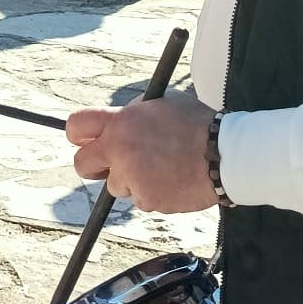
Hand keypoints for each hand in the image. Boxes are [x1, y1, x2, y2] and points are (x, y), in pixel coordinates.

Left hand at [65, 92, 217, 211]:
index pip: (76, 126)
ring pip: (116, 185)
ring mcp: (132, 178)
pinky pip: (142, 199)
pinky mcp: (148, 200)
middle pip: (82, 164)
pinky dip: (153, 192)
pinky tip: (173, 179)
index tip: (86, 140)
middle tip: (109, 164)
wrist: (226, 155)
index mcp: (121, 123)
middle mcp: (120, 151)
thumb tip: (119, 121)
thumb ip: (134, 113)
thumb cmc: (199, 125)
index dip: (78, 134)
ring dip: (132, 180)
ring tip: (162, 167)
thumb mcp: (162, 103)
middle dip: (93, 165)